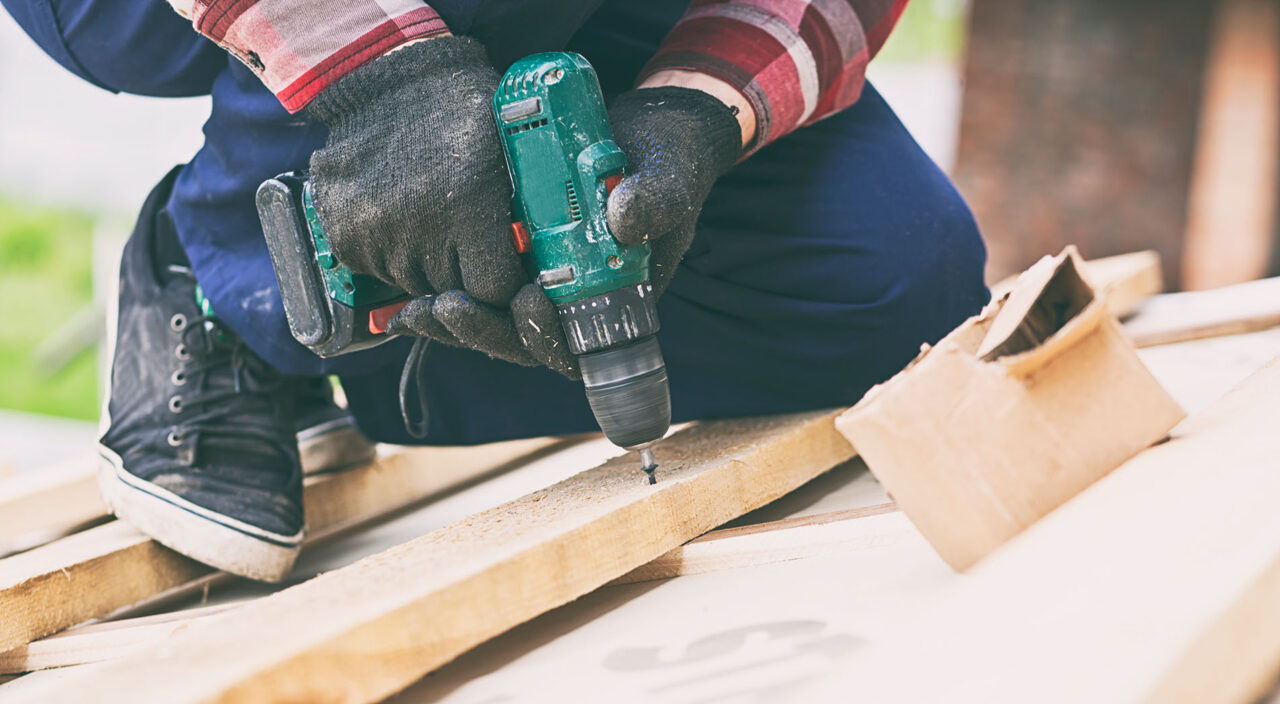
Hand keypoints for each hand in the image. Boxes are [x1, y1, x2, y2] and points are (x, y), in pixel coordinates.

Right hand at [307, 36, 524, 304]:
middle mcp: (418, 233)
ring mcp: (377, 240)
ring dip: (428, 262)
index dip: (503, 280)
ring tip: (431, 213)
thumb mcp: (510, 152)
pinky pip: (381, 271)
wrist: (387, 82)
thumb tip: (551, 259)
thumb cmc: (461, 113)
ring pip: (417, 284)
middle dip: (466, 270)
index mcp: (467, 211)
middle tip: (465, 229)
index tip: (504, 261)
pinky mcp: (347, 241)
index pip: (494, 291)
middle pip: (455, 292)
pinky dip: (394, 252)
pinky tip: (402, 213)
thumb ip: (528, 212)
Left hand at [388, 84, 742, 378]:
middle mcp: (579, 299)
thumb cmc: (669, 159)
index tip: (526, 301)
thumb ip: (657, 198)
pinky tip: (404, 300)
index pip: (581, 345)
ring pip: (496, 321)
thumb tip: (625, 219)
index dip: (549, 337)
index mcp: (622, 296)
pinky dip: (445, 292)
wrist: (649, 132)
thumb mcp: (671, 173)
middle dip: (485, 331)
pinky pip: (479, 289)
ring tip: (417, 308)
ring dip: (457, 322)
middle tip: (446, 307)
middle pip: (526, 341)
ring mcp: (546, 279)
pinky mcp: (517, 256)